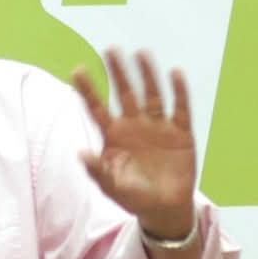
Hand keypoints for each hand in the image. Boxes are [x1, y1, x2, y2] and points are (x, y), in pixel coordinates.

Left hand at [71, 49, 197, 234]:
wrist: (164, 208)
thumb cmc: (133, 197)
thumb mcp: (112, 187)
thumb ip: (97, 170)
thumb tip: (80, 152)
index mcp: (114, 136)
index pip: (97, 108)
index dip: (88, 90)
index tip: (77, 69)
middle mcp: (134, 126)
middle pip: (125, 94)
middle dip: (117, 72)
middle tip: (110, 49)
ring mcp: (158, 127)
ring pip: (151, 95)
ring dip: (147, 75)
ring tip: (141, 53)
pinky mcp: (180, 132)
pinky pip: (180, 108)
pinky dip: (178, 92)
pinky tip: (175, 73)